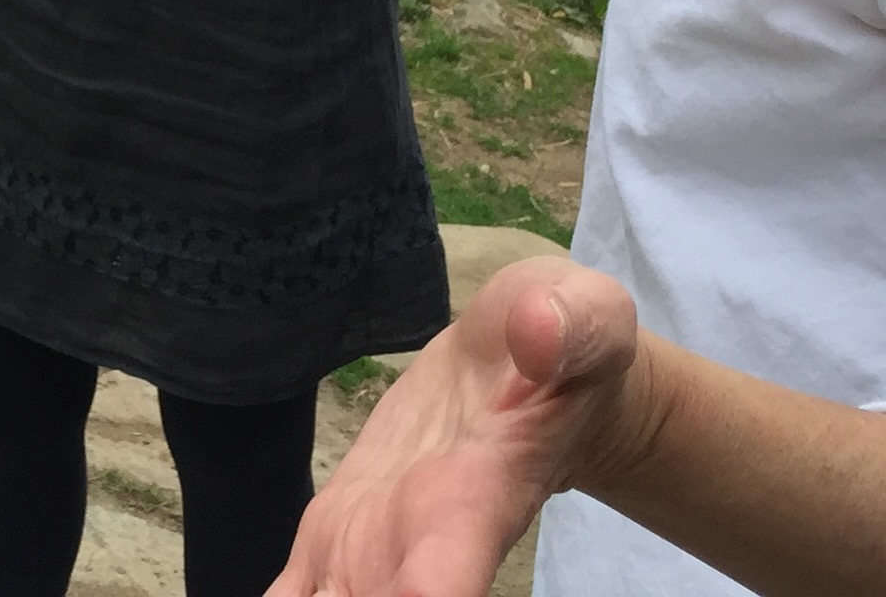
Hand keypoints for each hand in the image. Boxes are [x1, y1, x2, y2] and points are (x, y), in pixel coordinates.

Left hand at [269, 258, 641, 596]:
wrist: (531, 367)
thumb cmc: (570, 342)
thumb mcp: (590, 316)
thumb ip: (570, 328)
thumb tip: (535, 334)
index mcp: (472, 506)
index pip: (435, 588)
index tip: (399, 591)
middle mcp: (414, 554)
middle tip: (316, 583)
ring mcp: (366, 547)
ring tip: (296, 583)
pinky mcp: (333, 528)